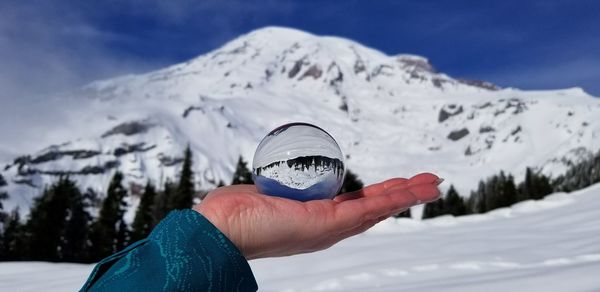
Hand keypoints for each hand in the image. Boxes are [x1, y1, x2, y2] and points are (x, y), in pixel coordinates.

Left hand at [193, 173, 441, 259]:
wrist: (221, 227)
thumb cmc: (237, 212)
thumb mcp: (271, 194)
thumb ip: (282, 188)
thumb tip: (280, 180)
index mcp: (317, 220)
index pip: (356, 206)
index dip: (380, 195)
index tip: (398, 184)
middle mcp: (328, 229)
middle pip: (375, 209)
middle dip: (403, 195)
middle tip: (429, 183)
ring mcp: (330, 228)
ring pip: (379, 208)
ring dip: (408, 195)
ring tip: (434, 184)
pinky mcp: (328, 223)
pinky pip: (370, 208)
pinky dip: (396, 198)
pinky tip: (415, 190)